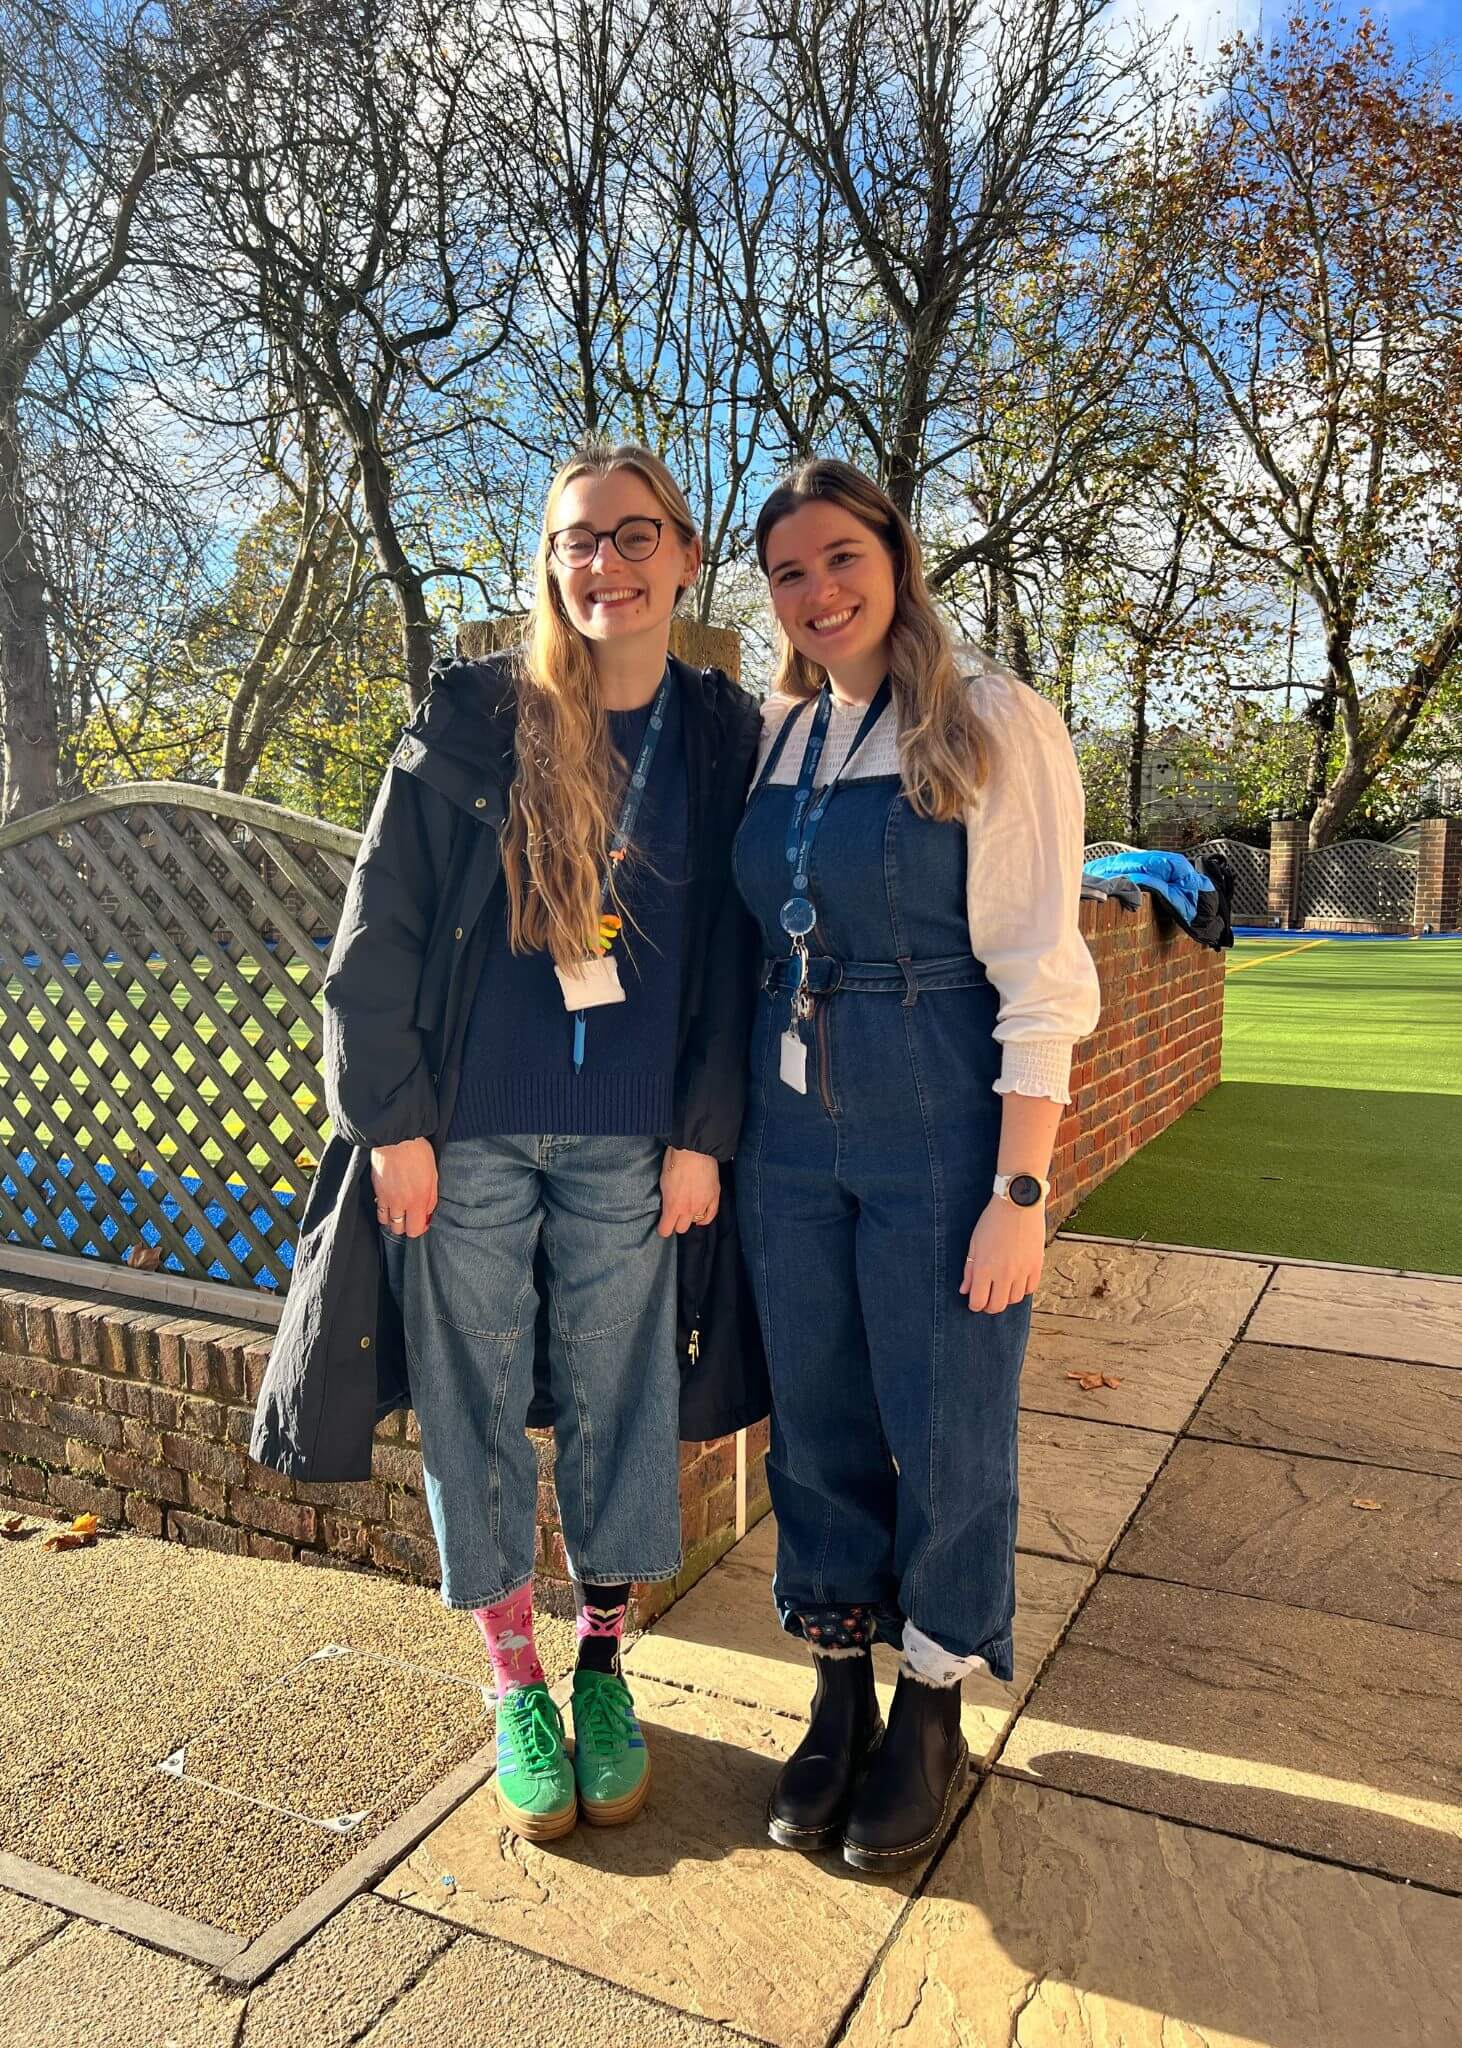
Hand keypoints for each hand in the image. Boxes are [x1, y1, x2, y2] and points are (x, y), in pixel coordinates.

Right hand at [371, 1137, 436, 1237]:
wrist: (396, 1139)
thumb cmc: (418, 1153)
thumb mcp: (433, 1176)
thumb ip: (431, 1199)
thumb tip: (428, 1214)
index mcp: (418, 1200)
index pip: (415, 1230)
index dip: (420, 1229)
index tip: (423, 1221)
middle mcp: (401, 1203)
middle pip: (399, 1230)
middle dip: (406, 1227)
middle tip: (412, 1217)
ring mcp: (386, 1198)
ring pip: (386, 1222)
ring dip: (394, 1220)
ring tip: (400, 1212)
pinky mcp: (377, 1190)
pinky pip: (378, 1209)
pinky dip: (384, 1211)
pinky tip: (390, 1204)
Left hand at [658, 1147, 719, 1237]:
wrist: (695, 1150)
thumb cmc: (676, 1161)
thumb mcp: (663, 1181)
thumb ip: (666, 1198)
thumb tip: (668, 1204)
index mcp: (673, 1206)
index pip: (666, 1230)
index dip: (663, 1229)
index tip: (662, 1225)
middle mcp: (688, 1209)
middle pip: (681, 1228)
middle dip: (676, 1223)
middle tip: (674, 1215)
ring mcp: (703, 1204)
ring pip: (695, 1222)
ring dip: (690, 1218)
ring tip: (687, 1210)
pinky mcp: (714, 1198)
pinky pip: (710, 1216)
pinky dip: (705, 1218)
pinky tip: (700, 1217)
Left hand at [960, 1196, 1044, 1313]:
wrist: (1018, 1203)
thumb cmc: (992, 1221)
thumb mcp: (974, 1243)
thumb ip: (969, 1269)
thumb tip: (964, 1290)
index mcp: (985, 1268)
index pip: (979, 1301)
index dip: (975, 1305)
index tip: (974, 1301)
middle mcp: (1004, 1273)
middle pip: (997, 1306)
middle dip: (990, 1306)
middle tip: (987, 1299)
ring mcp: (1022, 1270)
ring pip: (1014, 1299)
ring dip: (1006, 1297)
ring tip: (1002, 1287)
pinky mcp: (1037, 1265)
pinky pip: (1030, 1289)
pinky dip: (1023, 1289)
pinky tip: (1017, 1280)